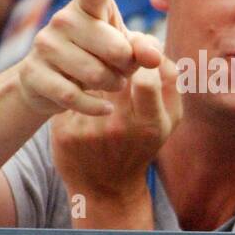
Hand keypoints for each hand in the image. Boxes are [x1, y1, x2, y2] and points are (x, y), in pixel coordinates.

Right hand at [16, 0, 162, 120]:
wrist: (49, 83)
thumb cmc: (95, 56)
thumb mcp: (123, 48)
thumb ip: (143, 49)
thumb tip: (154, 58)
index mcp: (86, 6)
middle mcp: (62, 20)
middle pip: (114, 49)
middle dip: (126, 66)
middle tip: (123, 71)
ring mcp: (45, 46)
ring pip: (94, 74)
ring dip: (112, 85)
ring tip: (112, 84)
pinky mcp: (33, 73)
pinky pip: (72, 96)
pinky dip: (95, 106)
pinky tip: (105, 107)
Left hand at [51, 46, 180, 203]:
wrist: (106, 189)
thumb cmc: (141, 145)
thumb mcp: (168, 120)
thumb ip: (171, 81)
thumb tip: (154, 46)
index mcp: (151, 124)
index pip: (148, 75)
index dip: (142, 59)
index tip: (138, 60)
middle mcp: (120, 127)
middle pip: (116, 71)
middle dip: (116, 61)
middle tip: (114, 60)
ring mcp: (89, 130)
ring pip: (90, 78)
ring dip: (94, 70)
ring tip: (96, 73)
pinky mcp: (64, 131)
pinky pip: (71, 91)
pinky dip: (76, 87)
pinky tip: (79, 93)